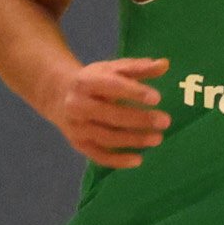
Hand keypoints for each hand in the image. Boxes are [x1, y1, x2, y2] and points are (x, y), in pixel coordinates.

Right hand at [37, 54, 167, 167]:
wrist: (58, 95)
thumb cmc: (94, 81)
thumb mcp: (113, 69)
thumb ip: (139, 68)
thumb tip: (165, 64)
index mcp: (86, 82)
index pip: (111, 86)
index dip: (134, 92)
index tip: (157, 98)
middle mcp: (77, 105)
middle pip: (110, 114)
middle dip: (139, 119)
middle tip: (165, 121)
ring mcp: (76, 126)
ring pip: (106, 136)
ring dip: (133, 140)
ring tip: (158, 138)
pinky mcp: (78, 143)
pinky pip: (97, 155)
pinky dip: (117, 160)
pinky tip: (138, 160)